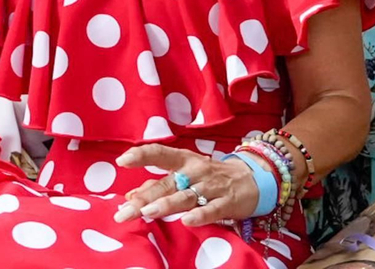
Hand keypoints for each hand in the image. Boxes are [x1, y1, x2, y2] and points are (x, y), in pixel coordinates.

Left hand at [112, 144, 258, 227]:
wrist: (252, 179)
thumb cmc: (210, 177)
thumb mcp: (185, 174)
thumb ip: (158, 184)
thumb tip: (130, 195)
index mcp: (183, 160)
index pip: (160, 153)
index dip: (141, 155)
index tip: (122, 160)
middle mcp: (195, 171)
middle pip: (167, 183)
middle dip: (145, 197)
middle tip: (123, 211)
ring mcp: (211, 186)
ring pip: (186, 196)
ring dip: (167, 204)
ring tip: (148, 212)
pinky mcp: (226, 203)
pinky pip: (212, 210)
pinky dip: (200, 216)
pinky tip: (187, 222)